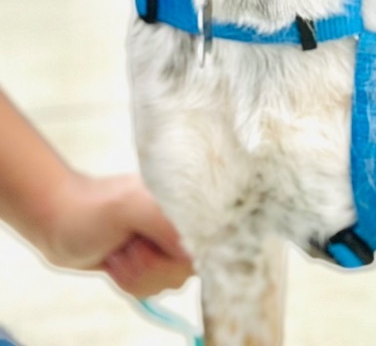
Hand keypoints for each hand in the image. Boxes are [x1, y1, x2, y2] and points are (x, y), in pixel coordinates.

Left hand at [42, 171, 192, 296]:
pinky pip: (152, 287)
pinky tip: (115, 262)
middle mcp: (177, 222)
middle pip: (184, 269)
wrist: (56, 220)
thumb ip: (168, 224)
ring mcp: (161, 242)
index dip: (174, 256)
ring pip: (167, 282)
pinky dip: (130, 282)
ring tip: (118, 252)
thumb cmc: (89, 208)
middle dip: (149, 267)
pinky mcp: (146, 260)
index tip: (146, 248)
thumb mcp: (130, 207)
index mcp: (182, 203)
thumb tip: (196, 251)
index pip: (204, 243)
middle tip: (127, 248)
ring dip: (136, 276)